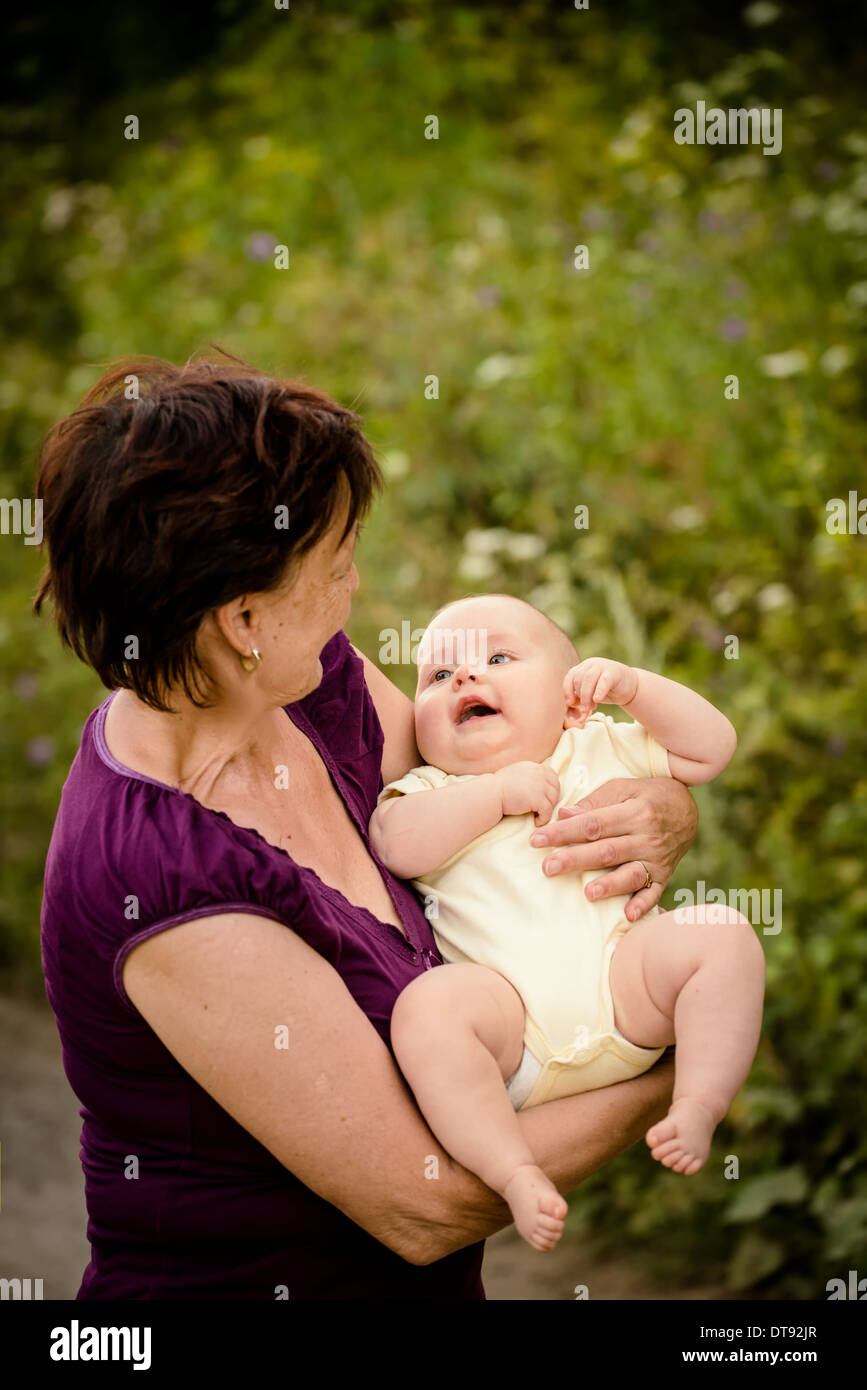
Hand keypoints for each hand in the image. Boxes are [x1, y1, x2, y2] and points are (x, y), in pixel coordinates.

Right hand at [494, 762, 560, 826]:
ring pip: (553, 800)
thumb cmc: (497, 787)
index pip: (552, 775)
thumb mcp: (515, 773)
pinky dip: (544, 818)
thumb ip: (528, 775)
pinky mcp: (538, 799)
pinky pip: (548, 811)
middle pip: (556, 787)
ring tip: (538, 815)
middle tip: (543, 808)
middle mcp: (539, 774)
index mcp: (533, 767)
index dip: (551, 786)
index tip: (545, 796)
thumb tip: (536, 784)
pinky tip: (536, 821)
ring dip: (548, 809)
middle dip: (552, 799)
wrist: (490, 794)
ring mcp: (540, 786)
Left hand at [528, 777, 697, 915]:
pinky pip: (654, 892)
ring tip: (588, 893)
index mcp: (634, 812)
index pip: (592, 824)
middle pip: (606, 850)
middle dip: (575, 859)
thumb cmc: (647, 795)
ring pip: (630, 873)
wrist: (688, 809)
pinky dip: (642, 905)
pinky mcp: (664, 875)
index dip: (563, 832)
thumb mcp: (623, 788)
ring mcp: (657, 859)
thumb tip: (564, 815)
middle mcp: (647, 837)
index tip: (537, 840)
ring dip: (609, 885)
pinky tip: (628, 915)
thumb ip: (594, 802)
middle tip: (547, 867)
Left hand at [565, 658, 638, 727]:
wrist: (630, 686)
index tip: (570, 703)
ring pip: (588, 679)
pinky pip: (604, 681)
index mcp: (583, 667)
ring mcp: (602, 666)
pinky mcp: (614, 672)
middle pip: (579, 679)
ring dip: (586, 696)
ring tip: (590, 708)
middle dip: (580, 696)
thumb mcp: (590, 693)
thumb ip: (579, 696)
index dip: (568, 690)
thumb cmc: (606, 691)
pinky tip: (597, 700)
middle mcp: (591, 664)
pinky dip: (599, 691)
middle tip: (584, 710)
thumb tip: (569, 705)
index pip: (570, 677)